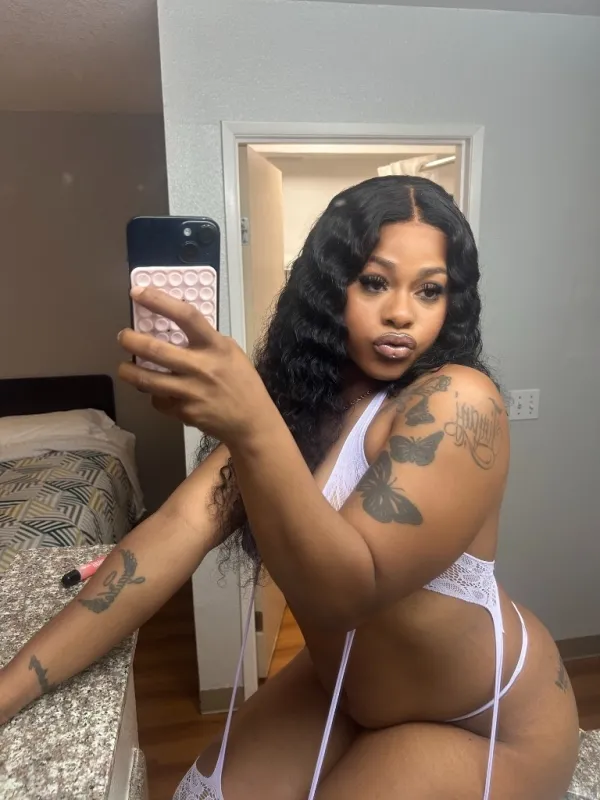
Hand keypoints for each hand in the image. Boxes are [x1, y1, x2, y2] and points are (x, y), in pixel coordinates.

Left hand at [118, 287, 273, 442]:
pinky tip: (157, 392)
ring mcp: (191, 391)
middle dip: (131, 340)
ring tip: (124, 368)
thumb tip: (175, 327)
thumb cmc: (242, 383)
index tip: (138, 292)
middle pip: (155, 350)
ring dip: (129, 372)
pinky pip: (159, 400)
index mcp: (215, 346)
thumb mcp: (230, 352)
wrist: (252, 421)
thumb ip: (206, 340)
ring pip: (147, 379)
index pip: (186, 316)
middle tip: (123, 337)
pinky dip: (155, 395)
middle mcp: (202, 367)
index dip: (159, 301)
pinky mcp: (185, 412)